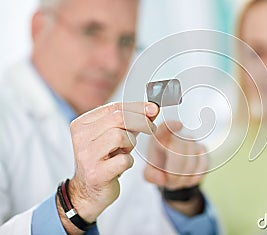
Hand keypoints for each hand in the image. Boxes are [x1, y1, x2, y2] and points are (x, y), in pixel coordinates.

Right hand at [58, 102, 158, 233]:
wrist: (88, 192)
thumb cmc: (103, 161)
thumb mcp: (113, 136)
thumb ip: (130, 122)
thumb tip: (152, 109)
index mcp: (81, 124)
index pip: (114, 108)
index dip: (137, 107)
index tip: (153, 109)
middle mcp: (81, 137)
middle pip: (118, 119)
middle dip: (140, 122)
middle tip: (151, 128)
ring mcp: (86, 156)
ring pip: (120, 137)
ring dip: (130, 143)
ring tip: (125, 151)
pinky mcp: (96, 173)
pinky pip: (123, 160)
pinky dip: (128, 161)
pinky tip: (122, 165)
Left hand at [144, 121, 208, 215]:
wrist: (173, 171)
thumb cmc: (160, 167)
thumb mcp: (150, 172)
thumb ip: (151, 175)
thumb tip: (161, 178)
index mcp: (160, 138)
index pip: (165, 127)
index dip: (172, 125)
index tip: (179, 126)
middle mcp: (178, 137)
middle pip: (179, 152)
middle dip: (174, 172)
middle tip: (170, 181)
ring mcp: (192, 143)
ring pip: (191, 162)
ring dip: (183, 178)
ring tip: (177, 181)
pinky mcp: (203, 151)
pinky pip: (202, 167)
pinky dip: (194, 178)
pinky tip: (187, 178)